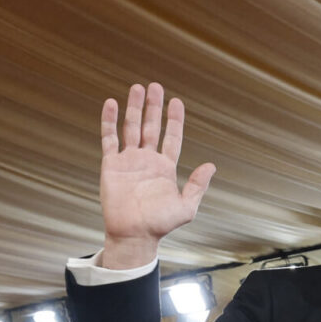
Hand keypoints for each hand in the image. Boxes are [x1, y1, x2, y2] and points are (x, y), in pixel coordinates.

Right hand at [98, 83, 216, 268]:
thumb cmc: (160, 225)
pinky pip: (109, 138)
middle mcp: (147, 160)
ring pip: (131, 127)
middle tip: (155, 86)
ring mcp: (128, 161)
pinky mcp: (111, 165)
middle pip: (151, 127)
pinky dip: (109, 121)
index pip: (171, 137)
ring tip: (137, 88)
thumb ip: (197, 186)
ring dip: (134, 108)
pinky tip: (112, 104)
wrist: (133, 235)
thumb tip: (211, 165)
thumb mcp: (186, 207)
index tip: (176, 102)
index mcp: (165, 167)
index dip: (174, 120)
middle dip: (154, 107)